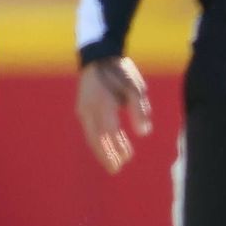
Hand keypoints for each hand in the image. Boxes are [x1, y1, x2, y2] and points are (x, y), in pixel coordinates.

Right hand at [77, 57, 152, 173]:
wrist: (98, 56)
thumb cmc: (120, 71)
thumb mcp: (136, 88)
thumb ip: (139, 111)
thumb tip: (143, 133)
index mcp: (104, 104)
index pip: (110, 132)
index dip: (118, 147)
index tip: (127, 159)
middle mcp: (90, 109)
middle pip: (97, 138)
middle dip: (106, 155)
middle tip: (115, 170)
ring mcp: (83, 108)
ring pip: (91, 135)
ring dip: (102, 149)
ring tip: (114, 160)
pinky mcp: (82, 107)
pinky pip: (89, 128)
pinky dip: (97, 138)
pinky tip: (107, 143)